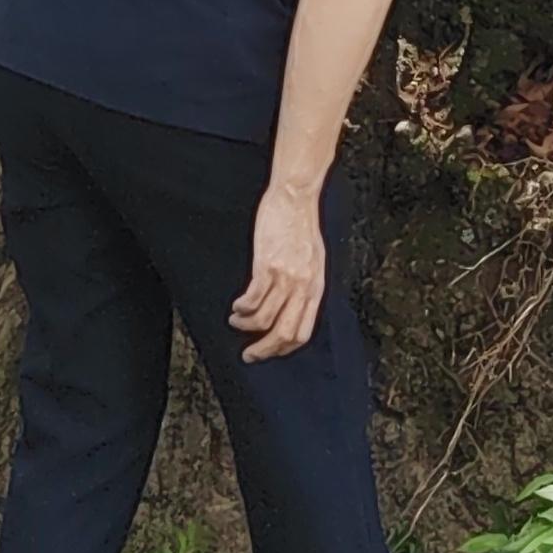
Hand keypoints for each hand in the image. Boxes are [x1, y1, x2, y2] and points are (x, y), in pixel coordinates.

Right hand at [231, 178, 326, 360]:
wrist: (296, 197)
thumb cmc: (303, 225)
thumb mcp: (314, 260)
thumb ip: (306, 284)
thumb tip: (294, 306)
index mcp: (315, 287)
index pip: (303, 332)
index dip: (284, 348)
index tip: (270, 351)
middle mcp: (303, 287)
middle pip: (284, 333)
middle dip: (264, 350)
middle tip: (249, 355)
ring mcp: (285, 277)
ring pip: (264, 320)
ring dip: (246, 327)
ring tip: (236, 321)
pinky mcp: (267, 265)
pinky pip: (252, 299)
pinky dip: (242, 309)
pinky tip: (237, 306)